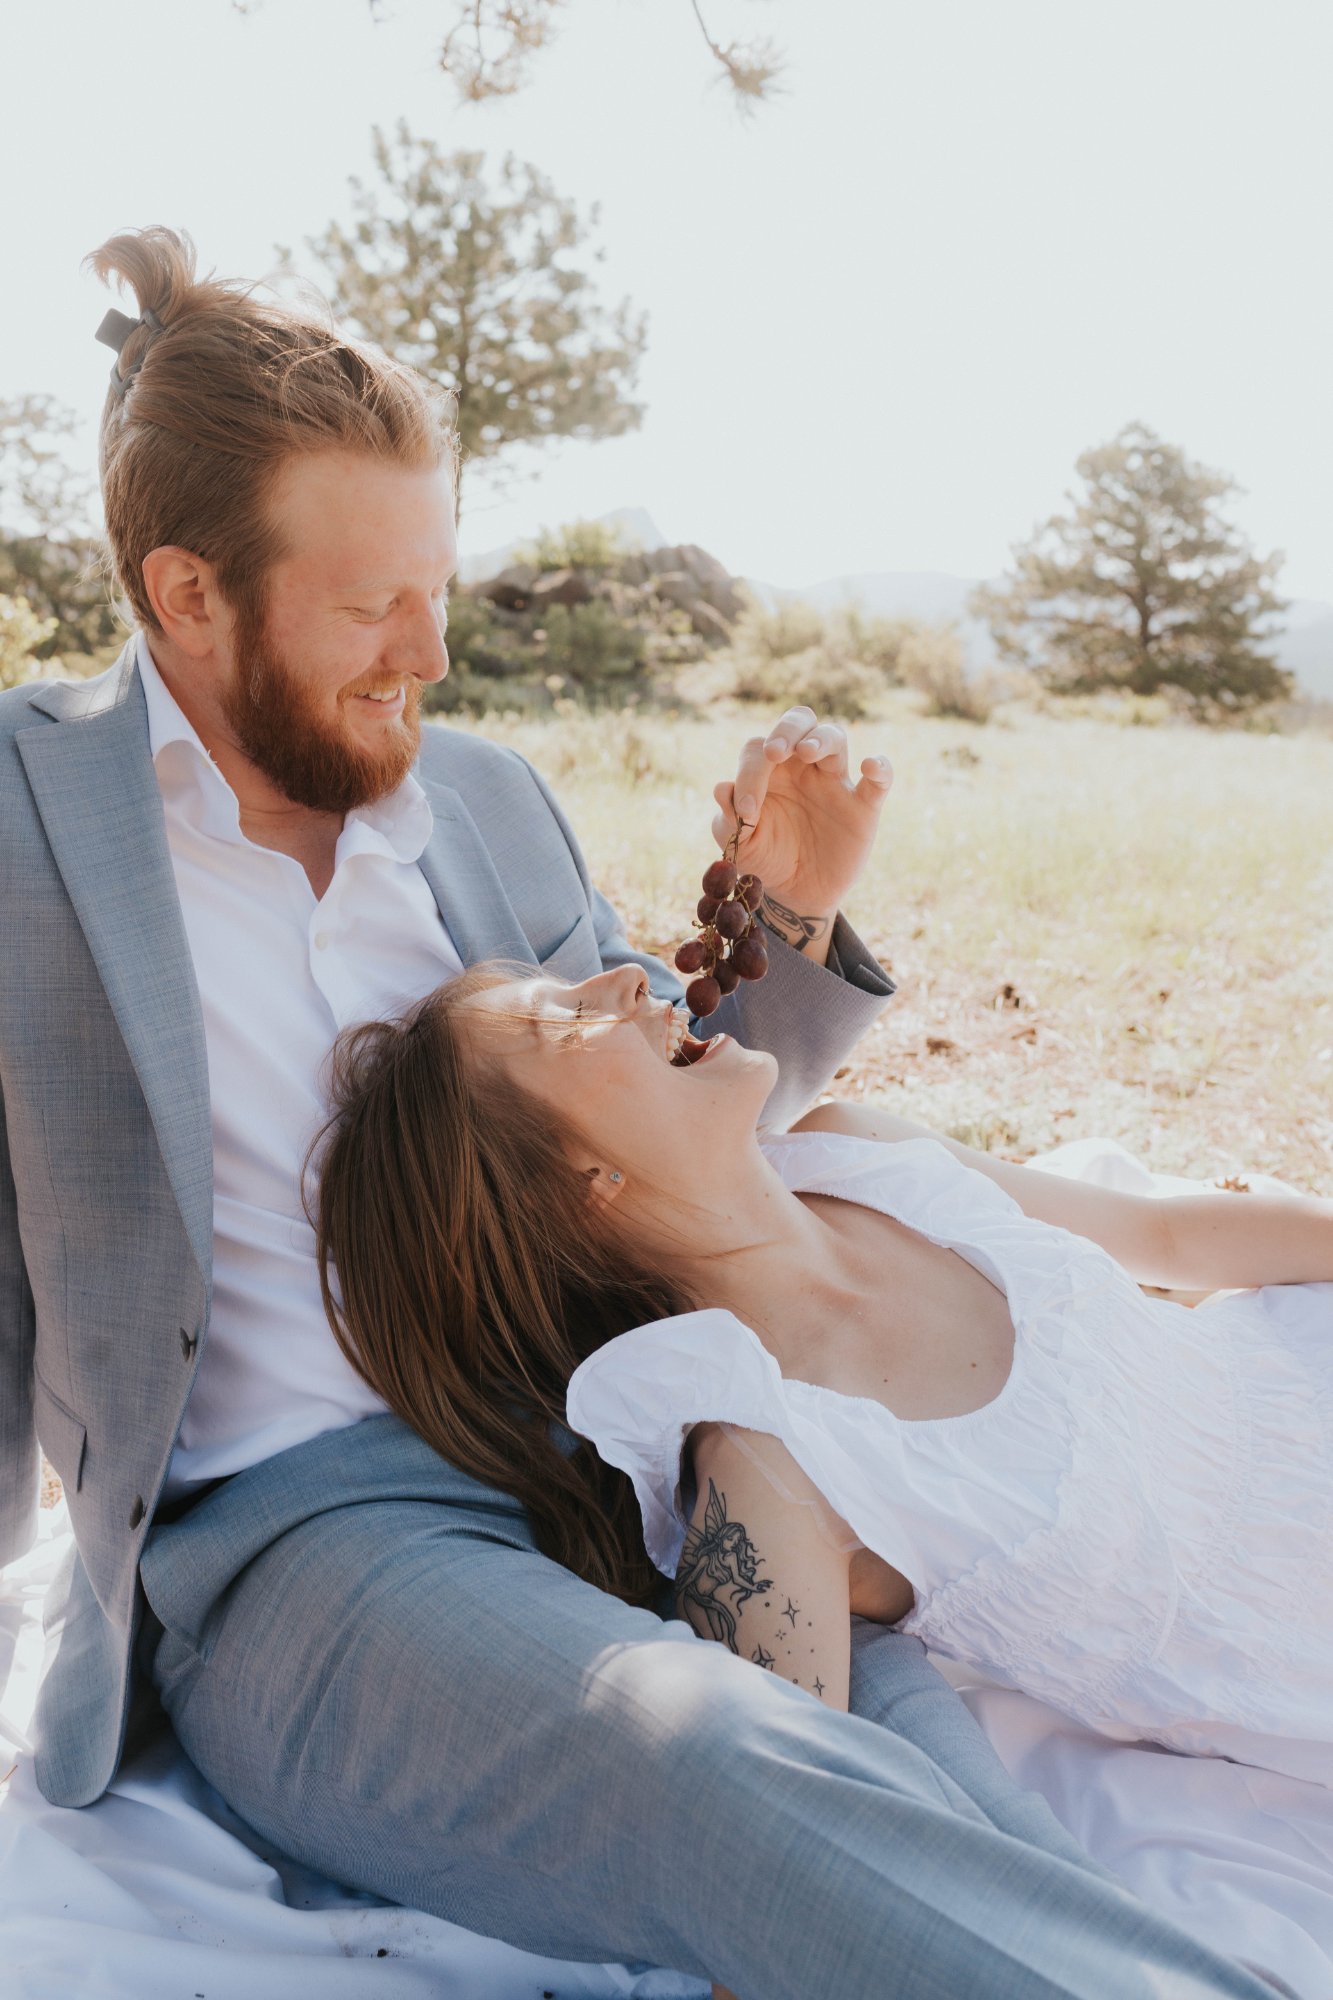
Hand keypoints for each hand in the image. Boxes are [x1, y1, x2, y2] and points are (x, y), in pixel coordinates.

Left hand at [711, 707, 892, 962]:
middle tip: (774, 752)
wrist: (795, 894)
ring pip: (835, 737)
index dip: (750, 774)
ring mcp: (834, 782)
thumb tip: (721, 788)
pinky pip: (880, 778)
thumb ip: (728, 819)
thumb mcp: (739, 845)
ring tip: (807, 752)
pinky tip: (869, 766)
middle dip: (786, 729)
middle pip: (800, 722)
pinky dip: (881, 767)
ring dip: (821, 738)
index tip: (748, 812)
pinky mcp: (863, 806)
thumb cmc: (764, 859)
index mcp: (768, 771)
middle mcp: (801, 767)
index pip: (759, 751)